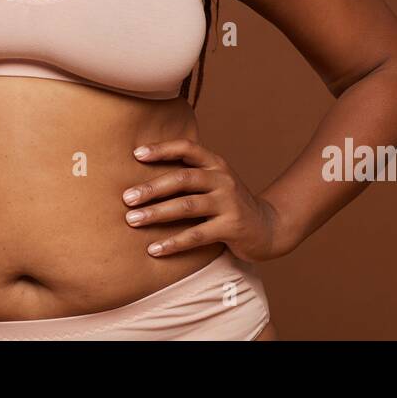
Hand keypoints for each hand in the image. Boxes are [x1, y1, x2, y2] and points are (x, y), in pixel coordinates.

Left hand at [122, 139, 280, 262]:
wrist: (269, 227)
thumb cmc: (229, 204)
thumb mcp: (214, 183)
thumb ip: (189, 175)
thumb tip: (142, 175)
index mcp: (215, 164)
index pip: (187, 148)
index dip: (162, 149)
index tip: (136, 154)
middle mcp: (222, 180)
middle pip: (182, 179)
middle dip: (152, 188)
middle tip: (126, 198)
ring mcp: (228, 203)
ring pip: (187, 206)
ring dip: (157, 213)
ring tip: (133, 220)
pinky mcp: (232, 227)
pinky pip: (197, 235)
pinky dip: (174, 242)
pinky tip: (154, 249)